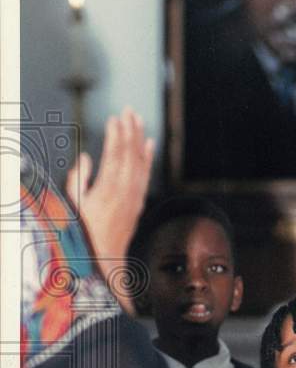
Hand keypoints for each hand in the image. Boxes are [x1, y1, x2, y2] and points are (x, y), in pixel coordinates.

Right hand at [66, 108, 153, 313]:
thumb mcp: (74, 207)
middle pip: (130, 153)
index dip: (115, 135)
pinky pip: (146, 174)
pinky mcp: (139, 201)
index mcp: (107, 189)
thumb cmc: (85, 233)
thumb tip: (86, 158)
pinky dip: (148, 157)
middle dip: (130, 130)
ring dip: (139, 138)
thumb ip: (78, 180)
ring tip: (138, 119)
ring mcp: (135, 196)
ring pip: (140, 161)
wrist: (105, 257)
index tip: (114, 118)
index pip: (114, 155)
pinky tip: (149, 144)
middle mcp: (125, 190)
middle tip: (129, 110)